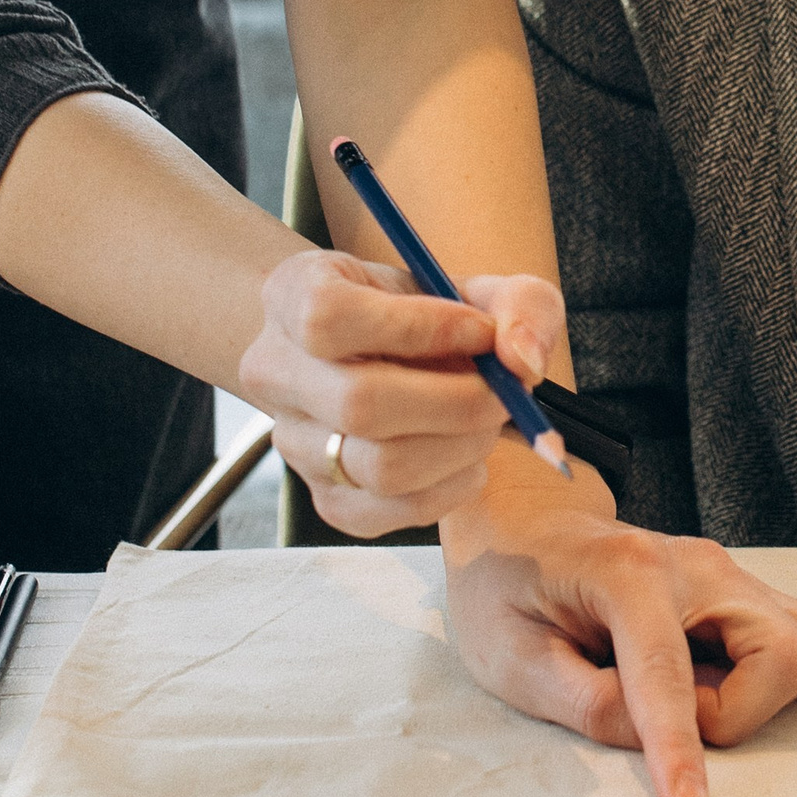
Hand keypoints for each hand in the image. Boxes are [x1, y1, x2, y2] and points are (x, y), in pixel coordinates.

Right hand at [240, 251, 566, 534]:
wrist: (383, 357)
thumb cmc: (428, 314)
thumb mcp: (476, 285)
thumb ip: (518, 305)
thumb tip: (522, 362)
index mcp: (292, 294)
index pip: (331, 318)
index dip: (419, 328)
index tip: (482, 332)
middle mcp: (274, 370)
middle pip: (358, 405)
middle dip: (456, 403)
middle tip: (504, 393)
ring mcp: (293, 441)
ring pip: (378, 466)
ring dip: (460, 447)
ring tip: (487, 420)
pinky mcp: (326, 497)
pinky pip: (391, 511)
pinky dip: (451, 487)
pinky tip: (466, 454)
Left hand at [438, 472, 796, 796]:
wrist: (528, 525)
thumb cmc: (507, 590)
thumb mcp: (510, 656)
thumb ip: (582, 701)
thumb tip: (651, 739)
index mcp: (628, 572)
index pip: (668, 672)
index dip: (679, 748)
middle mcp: (699, 564)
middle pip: (787, 651)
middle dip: (744, 712)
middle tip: (679, 719)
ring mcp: (732, 572)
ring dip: (770, 695)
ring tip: (703, 697)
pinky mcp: (747, 589)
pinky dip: (787, 674)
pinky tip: (730, 680)